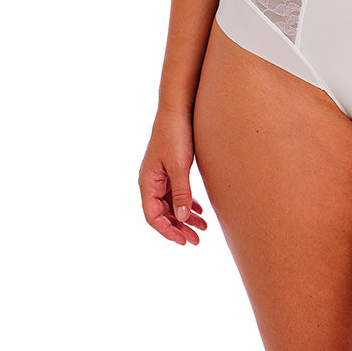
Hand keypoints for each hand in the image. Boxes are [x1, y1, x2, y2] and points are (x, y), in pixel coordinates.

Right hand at [139, 112, 206, 245]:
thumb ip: (181, 192)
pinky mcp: (170, 169)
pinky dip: (187, 203)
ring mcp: (160, 176)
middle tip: (197, 240)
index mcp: (147, 182)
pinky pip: (176, 193)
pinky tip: (199, 210)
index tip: (184, 241)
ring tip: (203, 228)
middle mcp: (151, 181)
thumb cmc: (176, 135)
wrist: (178, 109)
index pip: (153, 216)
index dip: (167, 231)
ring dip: (185, 217)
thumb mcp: (179, 166)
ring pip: (171, 204)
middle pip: (162, 213)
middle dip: (179, 228)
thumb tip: (182, 219)